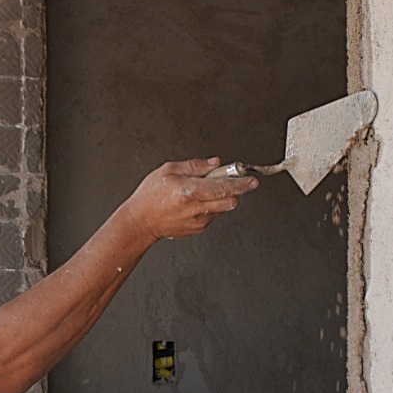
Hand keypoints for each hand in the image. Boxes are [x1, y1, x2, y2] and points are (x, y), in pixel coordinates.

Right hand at [120, 159, 257, 240]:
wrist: (140, 221)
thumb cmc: (150, 195)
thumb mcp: (169, 170)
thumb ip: (196, 166)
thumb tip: (215, 163)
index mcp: (190, 191)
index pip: (224, 188)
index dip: (241, 184)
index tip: (251, 180)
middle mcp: (197, 208)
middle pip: (230, 201)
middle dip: (234, 190)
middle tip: (226, 180)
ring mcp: (199, 221)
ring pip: (223, 208)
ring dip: (220, 197)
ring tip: (202, 190)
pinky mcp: (198, 229)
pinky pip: (213, 215)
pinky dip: (211, 206)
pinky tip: (195, 202)